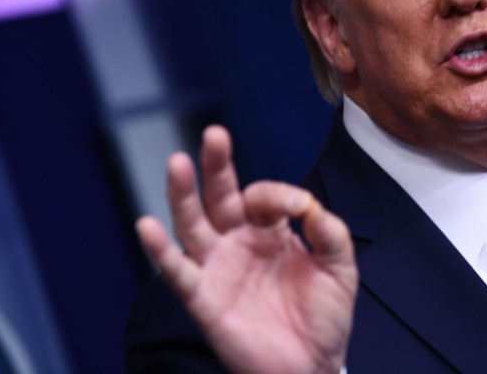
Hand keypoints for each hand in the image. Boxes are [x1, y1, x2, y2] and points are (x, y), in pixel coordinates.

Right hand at [136, 126, 357, 373]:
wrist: (314, 368)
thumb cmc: (324, 318)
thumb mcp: (340, 268)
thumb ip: (330, 233)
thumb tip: (309, 204)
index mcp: (270, 231)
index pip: (263, 197)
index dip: (279, 195)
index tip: (302, 208)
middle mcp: (238, 243)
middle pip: (220, 196)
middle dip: (216, 165)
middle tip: (214, 135)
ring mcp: (218, 269)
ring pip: (193, 224)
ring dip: (184, 194)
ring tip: (178, 162)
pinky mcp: (204, 300)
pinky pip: (177, 272)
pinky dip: (160, 250)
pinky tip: (147, 225)